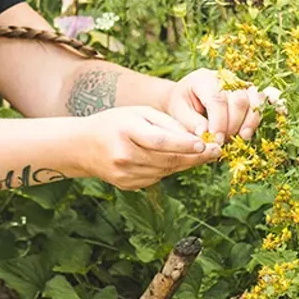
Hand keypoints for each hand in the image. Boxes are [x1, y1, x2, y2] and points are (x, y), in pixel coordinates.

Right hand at [77, 106, 221, 189]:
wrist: (83, 146)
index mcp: (126, 131)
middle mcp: (124, 155)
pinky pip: (157, 178)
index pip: (160, 141)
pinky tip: (176, 160)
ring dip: (186, 163)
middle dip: (195, 157)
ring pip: (165, 171)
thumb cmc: (116, 123)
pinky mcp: (127, 185)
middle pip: (167, 160)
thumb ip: (166, 124)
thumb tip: (196, 137)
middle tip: (216, 151)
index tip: (205, 144)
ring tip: (202, 154)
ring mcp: (124, 173)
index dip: (184, 145)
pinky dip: (169, 169)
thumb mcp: (139, 113)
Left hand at [164, 69, 262, 144]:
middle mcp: (224, 78)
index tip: (216, 141)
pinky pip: (259, 102)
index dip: (219, 123)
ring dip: (248, 122)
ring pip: (253, 100)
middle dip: (233, 125)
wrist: (186, 96)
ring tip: (239, 138)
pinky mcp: (248, 91)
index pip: (217, 100)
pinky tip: (249, 132)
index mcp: (203, 79)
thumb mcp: (179, 112)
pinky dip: (257, 117)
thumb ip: (192, 123)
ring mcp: (238, 83)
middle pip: (238, 100)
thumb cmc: (182, 104)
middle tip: (223, 141)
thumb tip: (206, 134)